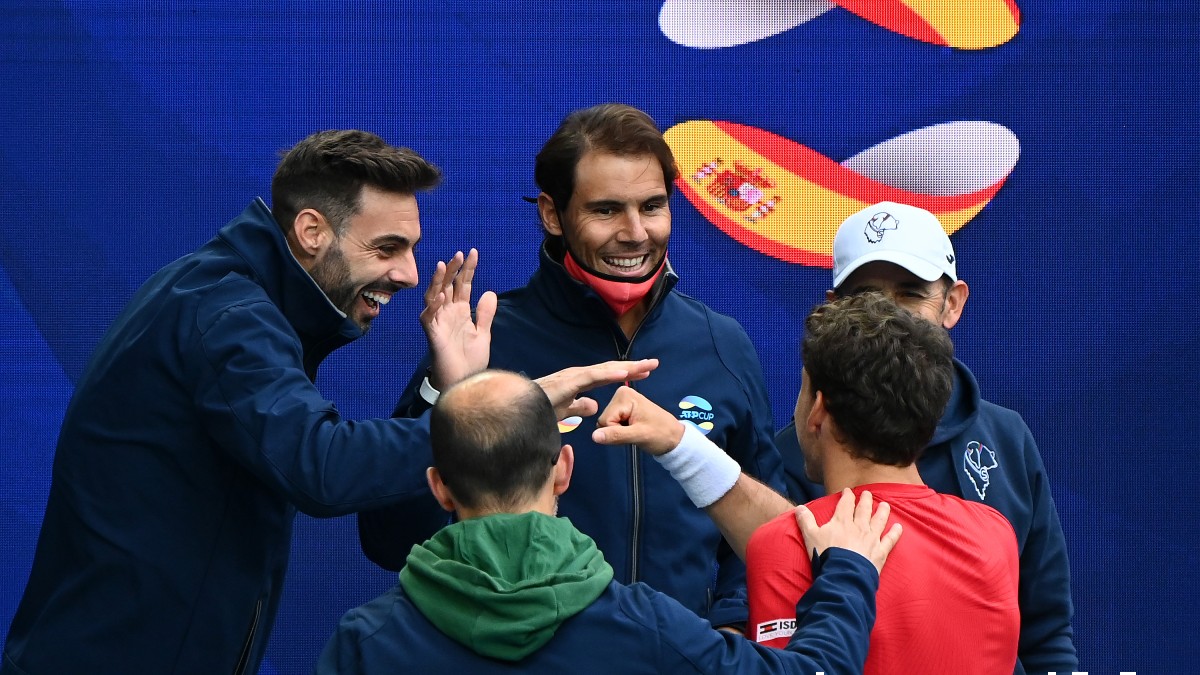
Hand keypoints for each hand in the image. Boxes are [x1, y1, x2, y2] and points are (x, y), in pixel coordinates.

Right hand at [421, 249, 497, 389]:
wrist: (464, 382)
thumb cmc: (470, 360)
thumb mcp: (483, 334)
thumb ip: (485, 314)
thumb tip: (489, 291)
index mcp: (460, 311)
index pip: (462, 285)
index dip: (467, 269)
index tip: (473, 252)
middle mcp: (448, 313)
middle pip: (448, 286)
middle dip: (453, 270)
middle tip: (460, 254)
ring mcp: (439, 323)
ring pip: (434, 296)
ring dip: (438, 282)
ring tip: (444, 266)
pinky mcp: (433, 335)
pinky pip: (429, 318)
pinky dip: (433, 306)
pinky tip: (440, 296)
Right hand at [535, 359, 657, 419]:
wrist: (519, 410)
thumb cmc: (537, 410)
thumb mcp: (564, 412)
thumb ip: (579, 407)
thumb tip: (594, 406)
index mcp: (579, 382)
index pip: (607, 376)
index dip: (625, 373)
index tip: (645, 373)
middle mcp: (578, 375)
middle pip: (610, 370)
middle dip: (632, 367)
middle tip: (653, 364)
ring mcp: (573, 376)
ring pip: (604, 370)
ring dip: (626, 368)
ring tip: (645, 366)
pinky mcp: (568, 382)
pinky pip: (592, 377)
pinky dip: (609, 374)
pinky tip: (624, 373)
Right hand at [591, 385, 681, 454]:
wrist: (674, 438)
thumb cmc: (660, 434)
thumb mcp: (639, 435)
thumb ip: (616, 435)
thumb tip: (594, 436)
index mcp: (623, 395)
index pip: (604, 420)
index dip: (616, 431)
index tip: (633, 431)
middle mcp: (620, 394)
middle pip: (604, 421)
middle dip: (617, 431)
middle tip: (634, 432)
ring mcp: (621, 401)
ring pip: (606, 424)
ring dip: (619, 431)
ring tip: (635, 430)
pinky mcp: (623, 409)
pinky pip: (612, 424)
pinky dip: (621, 430)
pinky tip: (633, 429)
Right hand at [795, 488, 901, 574]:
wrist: (843, 574)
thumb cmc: (825, 555)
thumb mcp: (810, 536)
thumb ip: (805, 520)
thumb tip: (799, 507)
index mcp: (842, 521)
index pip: (845, 504)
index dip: (847, 496)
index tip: (848, 491)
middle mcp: (859, 526)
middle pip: (864, 510)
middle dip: (866, 500)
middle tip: (868, 493)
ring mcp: (871, 538)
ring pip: (879, 521)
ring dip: (882, 512)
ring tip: (885, 504)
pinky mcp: (880, 551)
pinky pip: (890, 540)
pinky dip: (895, 533)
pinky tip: (899, 527)